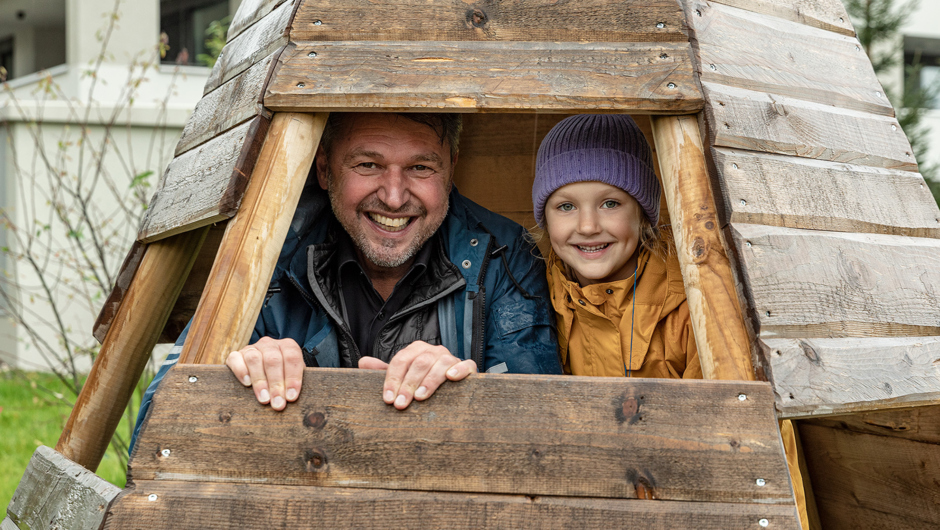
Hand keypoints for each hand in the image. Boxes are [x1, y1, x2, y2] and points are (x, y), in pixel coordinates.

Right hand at [225, 337, 303, 410]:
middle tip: (278, 403)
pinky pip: (235, 359)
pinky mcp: (236, 355)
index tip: (291, 396)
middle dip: (276, 384)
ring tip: (264, 398)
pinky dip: (241, 371)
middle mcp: (269, 344)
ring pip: (254, 359)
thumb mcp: (292, 376)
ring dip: (260, 381)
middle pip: (273, 360)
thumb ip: (294, 384)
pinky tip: (247, 384)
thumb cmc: (282, 377)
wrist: (264, 370)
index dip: (293, 377)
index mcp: (287, 346)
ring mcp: (251, 348)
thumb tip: (292, 398)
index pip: (292, 357)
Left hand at [358, 341, 475, 409]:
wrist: (451, 385)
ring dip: (429, 380)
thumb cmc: (422, 382)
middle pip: (419, 363)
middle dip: (408, 384)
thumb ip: (385, 371)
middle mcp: (434, 351)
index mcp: (416, 350)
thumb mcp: (403, 377)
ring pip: (440, 363)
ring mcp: (451, 358)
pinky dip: (459, 369)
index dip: (392, 379)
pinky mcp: (468, 367)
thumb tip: (362, 362)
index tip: (388, 399)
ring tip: (420, 397)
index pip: (401, 360)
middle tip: (401, 405)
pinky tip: (451, 378)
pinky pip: (466, 364)